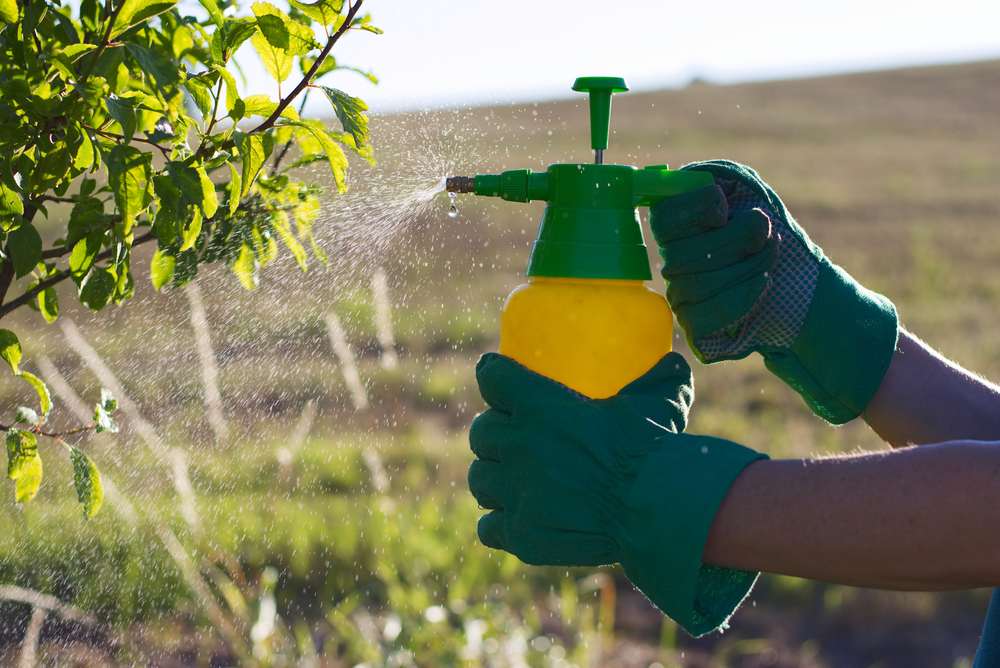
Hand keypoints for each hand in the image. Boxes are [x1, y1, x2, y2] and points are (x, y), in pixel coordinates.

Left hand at [468, 351, 765, 635]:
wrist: (655, 507)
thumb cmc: (655, 447)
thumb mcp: (660, 400)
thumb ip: (659, 378)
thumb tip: (672, 364)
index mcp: (539, 405)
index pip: (492, 378)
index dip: (494, 377)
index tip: (498, 379)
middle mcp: (518, 445)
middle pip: (481, 432)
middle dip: (494, 433)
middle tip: (513, 439)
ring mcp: (515, 492)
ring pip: (480, 478)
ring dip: (493, 477)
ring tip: (511, 481)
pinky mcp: (521, 534)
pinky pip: (489, 526)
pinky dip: (500, 523)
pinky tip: (516, 520)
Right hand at [649, 160, 898, 423]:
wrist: (801, 281)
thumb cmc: (770, 231)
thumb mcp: (747, 190)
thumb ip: (715, 178)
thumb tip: (690, 181)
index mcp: (678, 226)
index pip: (662, 218)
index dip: (695, 211)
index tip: (724, 209)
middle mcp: (672, 262)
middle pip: (682, 254)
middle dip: (736, 240)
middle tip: (765, 234)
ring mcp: (681, 297)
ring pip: (695, 285)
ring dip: (747, 266)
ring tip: (771, 257)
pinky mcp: (696, 328)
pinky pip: (703, 317)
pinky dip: (740, 298)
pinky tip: (762, 284)